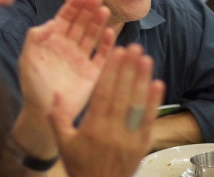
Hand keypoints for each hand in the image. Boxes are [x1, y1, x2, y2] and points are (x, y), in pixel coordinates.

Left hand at [19, 0, 114, 119]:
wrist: (43, 113)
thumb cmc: (32, 86)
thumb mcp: (27, 59)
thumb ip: (35, 38)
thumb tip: (52, 21)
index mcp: (53, 42)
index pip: (65, 18)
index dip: (74, 6)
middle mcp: (69, 47)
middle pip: (81, 23)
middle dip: (89, 9)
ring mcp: (82, 59)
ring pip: (93, 35)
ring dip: (99, 22)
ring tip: (105, 10)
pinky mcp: (92, 73)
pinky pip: (102, 55)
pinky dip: (108, 44)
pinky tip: (111, 33)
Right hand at [50, 44, 164, 176]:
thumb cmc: (80, 167)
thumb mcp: (63, 144)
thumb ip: (57, 118)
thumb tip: (55, 93)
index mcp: (92, 127)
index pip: (103, 93)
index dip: (111, 71)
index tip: (117, 52)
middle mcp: (112, 130)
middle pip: (122, 93)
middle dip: (129, 68)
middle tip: (135, 47)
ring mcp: (129, 137)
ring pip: (137, 104)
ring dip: (143, 79)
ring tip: (146, 59)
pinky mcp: (142, 144)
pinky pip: (149, 120)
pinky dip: (154, 102)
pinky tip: (157, 84)